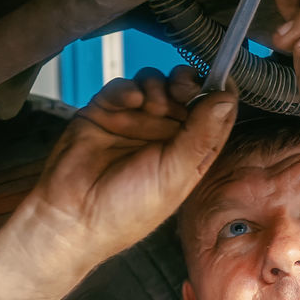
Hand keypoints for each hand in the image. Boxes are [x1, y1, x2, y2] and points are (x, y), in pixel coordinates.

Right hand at [20, 66, 236, 272]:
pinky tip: (130, 102)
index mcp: (188, 155)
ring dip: (157, 87)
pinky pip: (123, 87)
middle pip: (187, 92)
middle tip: (180, 90)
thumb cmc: (123, 212)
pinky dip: (128, 88)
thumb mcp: (174, 176)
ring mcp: (135, 123)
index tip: (219, 82)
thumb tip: (226, 99)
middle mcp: (163, 137)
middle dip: (187, 84)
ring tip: (149, 107)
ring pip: (156, 84)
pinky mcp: (105, 113)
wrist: (72, 217)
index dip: (219, 95)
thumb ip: (201, 135)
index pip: (215, 115)